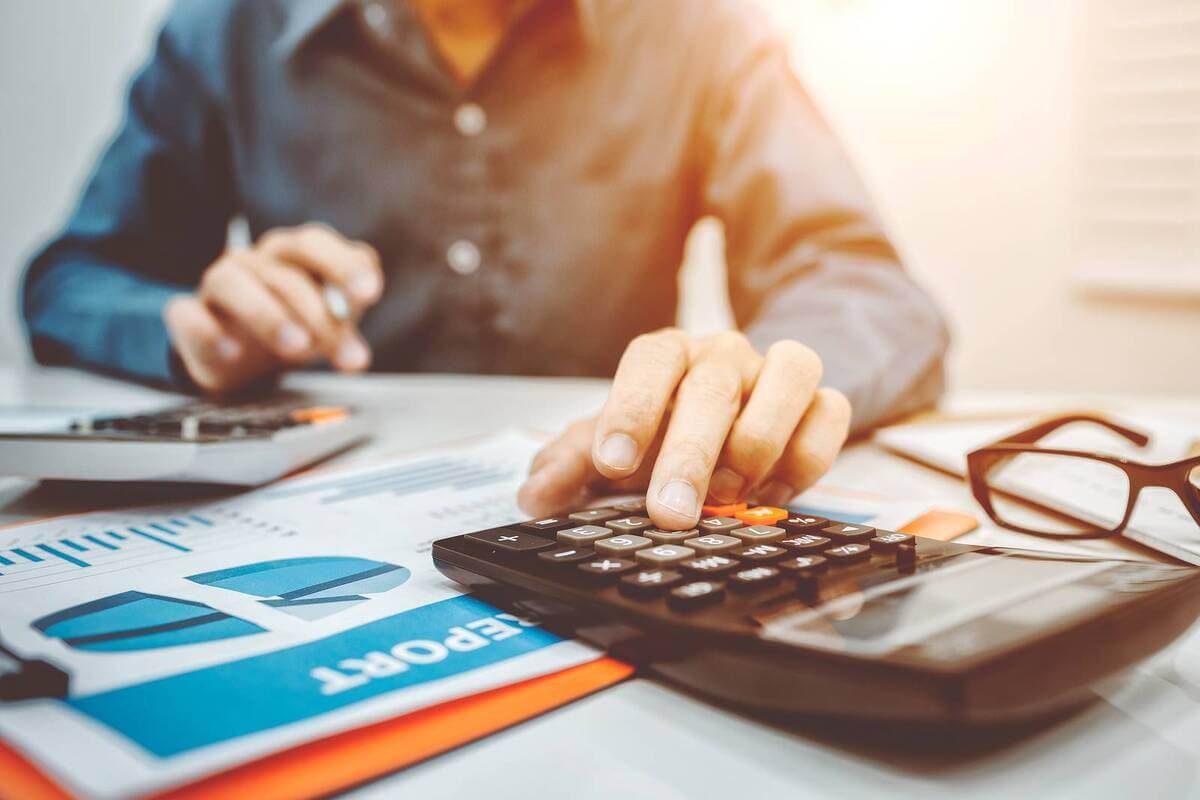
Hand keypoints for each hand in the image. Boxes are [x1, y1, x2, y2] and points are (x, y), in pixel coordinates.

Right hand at [164, 223, 383, 392]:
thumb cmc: (293, 325)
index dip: (343, 265)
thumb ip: (347, 320)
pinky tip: (232, 352)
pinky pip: (188, 315)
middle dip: (316, 308)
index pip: (315, 243)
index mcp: (292, 254)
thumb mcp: (328, 321)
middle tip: (336, 344)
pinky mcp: (188, 315)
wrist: (237, 355)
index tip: (369, 293)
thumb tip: (359, 339)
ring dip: (268, 315)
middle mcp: (255, 262)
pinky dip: (209, 332)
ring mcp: (218, 285)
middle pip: (283, 269)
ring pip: (234, 283)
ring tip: (297, 349)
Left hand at [517, 330, 851, 529]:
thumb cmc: (666, 431)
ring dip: (757, 445)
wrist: (739, 415)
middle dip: (689, 454)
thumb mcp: (613, 448)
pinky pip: (831, 414)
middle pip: (714, 384)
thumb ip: (570, 465)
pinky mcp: (823, 401)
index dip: (630, 409)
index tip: (611, 465)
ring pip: (790, 375)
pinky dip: (805, 459)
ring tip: (728, 497)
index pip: (649, 362)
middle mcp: (725, 354)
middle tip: (668, 512)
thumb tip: (534, 495)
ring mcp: (778, 372)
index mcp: (668, 355)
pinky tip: (771, 496)